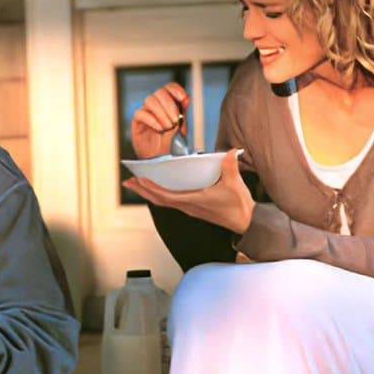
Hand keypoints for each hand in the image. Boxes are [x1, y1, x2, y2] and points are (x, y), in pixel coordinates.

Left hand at [122, 149, 254, 233]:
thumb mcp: (235, 184)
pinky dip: (160, 194)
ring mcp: (190, 208)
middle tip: (128, 181)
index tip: (139, 180)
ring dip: (149, 193)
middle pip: (159, 199)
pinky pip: (171, 201)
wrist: (245, 222)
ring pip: (163, 201)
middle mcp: (188, 206)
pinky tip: (158, 188)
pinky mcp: (194, 208)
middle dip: (142, 190)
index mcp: (193, 201)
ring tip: (137, 184)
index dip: (151, 188)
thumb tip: (230, 151)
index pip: (166, 196)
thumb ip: (230, 166)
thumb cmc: (238, 205)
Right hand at [131, 82, 189, 158]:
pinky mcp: (137, 121)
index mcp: (168, 103)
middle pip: (160, 92)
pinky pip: (141, 113)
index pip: (169, 88)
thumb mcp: (182, 127)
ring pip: (150, 100)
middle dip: (170, 105)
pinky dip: (152, 120)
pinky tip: (159, 128)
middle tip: (174, 120)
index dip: (176, 90)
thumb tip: (187, 98)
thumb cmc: (171, 144)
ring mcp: (146, 112)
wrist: (162, 159)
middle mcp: (156, 105)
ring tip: (167, 127)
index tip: (183, 99)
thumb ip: (183, 112)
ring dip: (161, 113)